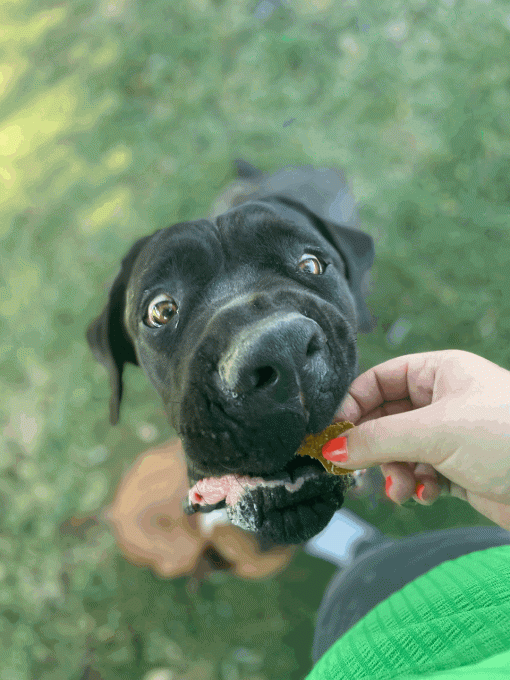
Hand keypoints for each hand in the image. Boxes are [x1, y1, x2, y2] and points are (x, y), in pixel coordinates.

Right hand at [333, 350, 509, 530]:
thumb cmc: (507, 438)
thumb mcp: (434, 432)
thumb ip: (377, 440)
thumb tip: (329, 450)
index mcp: (438, 373)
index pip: (379, 381)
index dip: (353, 405)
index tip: (332, 434)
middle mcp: (443, 401)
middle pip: (385, 419)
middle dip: (372, 446)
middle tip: (354, 468)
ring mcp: (451, 436)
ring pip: (399, 451)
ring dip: (392, 471)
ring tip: (400, 489)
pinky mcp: (460, 470)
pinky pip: (419, 475)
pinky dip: (415, 486)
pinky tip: (424, 495)